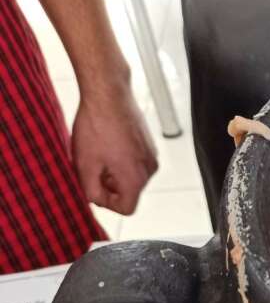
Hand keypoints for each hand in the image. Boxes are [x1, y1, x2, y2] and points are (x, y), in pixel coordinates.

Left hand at [71, 83, 157, 214]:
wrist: (109, 94)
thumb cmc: (96, 126)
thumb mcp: (84, 165)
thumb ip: (91, 191)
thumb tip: (97, 200)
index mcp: (135, 178)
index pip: (127, 208)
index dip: (107, 203)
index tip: (93, 187)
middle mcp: (149, 170)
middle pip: (130, 192)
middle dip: (110, 184)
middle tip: (92, 165)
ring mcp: (152, 155)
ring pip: (132, 176)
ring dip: (115, 170)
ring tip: (99, 151)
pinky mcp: (150, 144)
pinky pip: (136, 161)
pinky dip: (122, 158)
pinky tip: (107, 142)